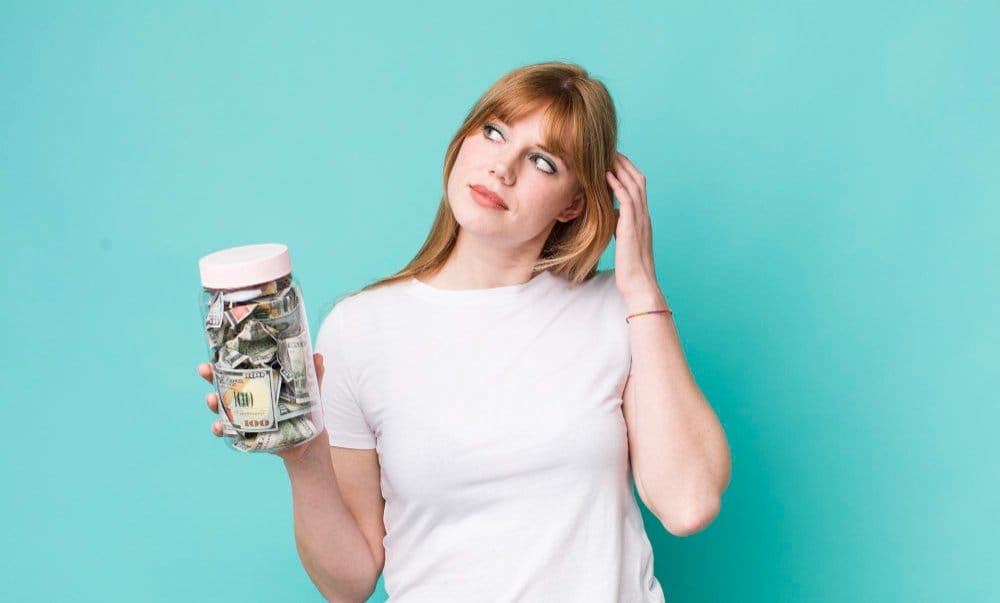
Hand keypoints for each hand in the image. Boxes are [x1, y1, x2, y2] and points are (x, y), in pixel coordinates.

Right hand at [198, 353, 327, 462]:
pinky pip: (228, 432)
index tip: (214, 350)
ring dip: (214, 402)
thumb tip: (317, 356)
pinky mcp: (246, 433)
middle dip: (211, 376)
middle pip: (224, 384)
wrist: (308, 440)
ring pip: (222, 407)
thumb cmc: (305, 410)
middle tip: (204, 369)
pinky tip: (218, 427)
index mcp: (261, 382)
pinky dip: (221, 429)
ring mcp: (244, 415)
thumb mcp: (309, 391)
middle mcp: (248, 397)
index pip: (240, 367)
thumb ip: (312, 375)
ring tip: (211, 399)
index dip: (225, 358)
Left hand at [606, 152, 663, 305]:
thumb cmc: (630, 267)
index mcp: (642, 218)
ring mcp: (640, 221)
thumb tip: (612, 213)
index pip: (638, 187)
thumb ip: (620, 224)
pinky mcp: (632, 228)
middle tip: (610, 150)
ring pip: (634, 186)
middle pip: (638, 180)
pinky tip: (607, 175)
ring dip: (621, 169)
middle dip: (625, 163)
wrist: (639, 285)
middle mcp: (644, 216)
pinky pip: (627, 201)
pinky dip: (618, 185)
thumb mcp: (624, 240)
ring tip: (608, 156)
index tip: (614, 160)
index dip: (627, 171)